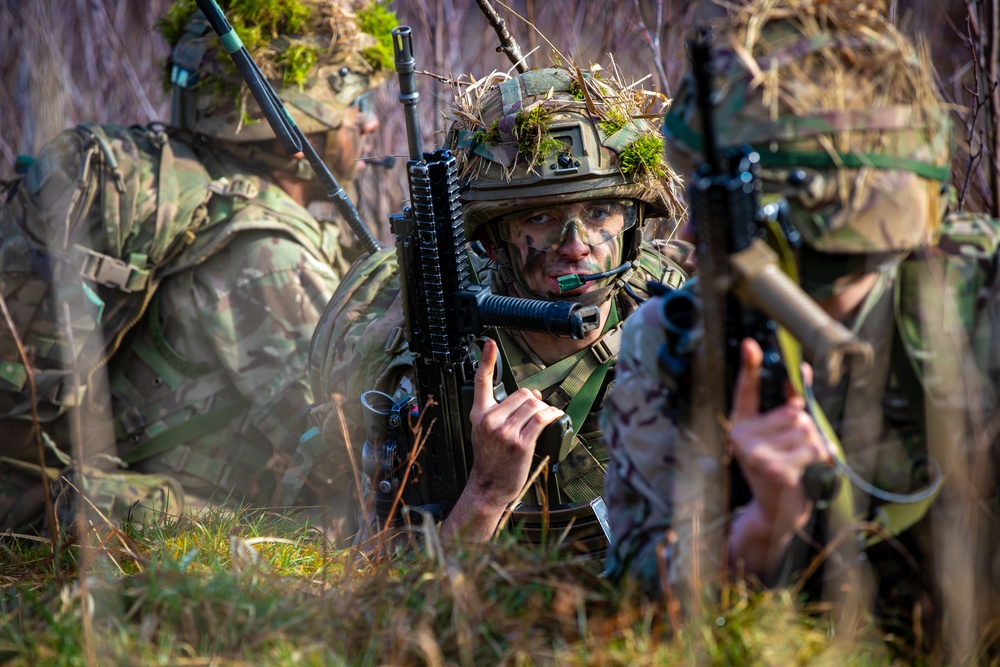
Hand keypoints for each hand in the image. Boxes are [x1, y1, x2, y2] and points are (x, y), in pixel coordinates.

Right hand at [465, 338, 564, 509]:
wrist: (489, 486)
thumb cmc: (490, 460)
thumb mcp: (483, 432)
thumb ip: (501, 411)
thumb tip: (532, 395)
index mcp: (479, 415)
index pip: (480, 381)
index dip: (485, 360)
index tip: (489, 344)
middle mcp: (490, 420)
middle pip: (522, 393)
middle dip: (534, 400)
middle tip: (537, 410)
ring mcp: (505, 431)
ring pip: (533, 405)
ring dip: (544, 409)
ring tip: (545, 418)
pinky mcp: (520, 443)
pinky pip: (541, 418)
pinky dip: (552, 415)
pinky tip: (555, 416)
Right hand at [728, 338, 828, 552]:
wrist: (778, 512)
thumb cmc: (782, 469)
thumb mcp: (779, 436)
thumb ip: (788, 404)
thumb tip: (803, 371)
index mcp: (741, 425)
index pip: (746, 391)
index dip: (750, 367)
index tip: (751, 344)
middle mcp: (742, 438)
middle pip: (793, 412)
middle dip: (806, 428)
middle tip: (797, 451)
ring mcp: (756, 454)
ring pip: (806, 429)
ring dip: (815, 445)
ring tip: (802, 462)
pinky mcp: (774, 469)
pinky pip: (812, 448)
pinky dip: (820, 458)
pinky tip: (807, 471)